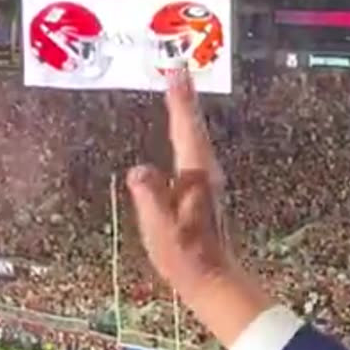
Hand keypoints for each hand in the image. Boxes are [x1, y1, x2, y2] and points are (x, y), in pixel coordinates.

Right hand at [127, 71, 230, 302]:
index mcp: (196, 175)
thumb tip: (138, 169)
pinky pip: (192, 152)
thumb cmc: (185, 257)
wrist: (211, 279)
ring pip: (196, 138)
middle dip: (184, 98)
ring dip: (186, 114)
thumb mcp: (161, 229)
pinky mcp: (204, 192)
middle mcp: (207, 173)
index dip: (179, 100)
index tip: (175, 72)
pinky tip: (179, 134)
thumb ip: (150, 197)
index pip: (185, 129)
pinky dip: (185, 134)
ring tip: (177, 91)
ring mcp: (208, 182)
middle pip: (194, 127)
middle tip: (178, 70)